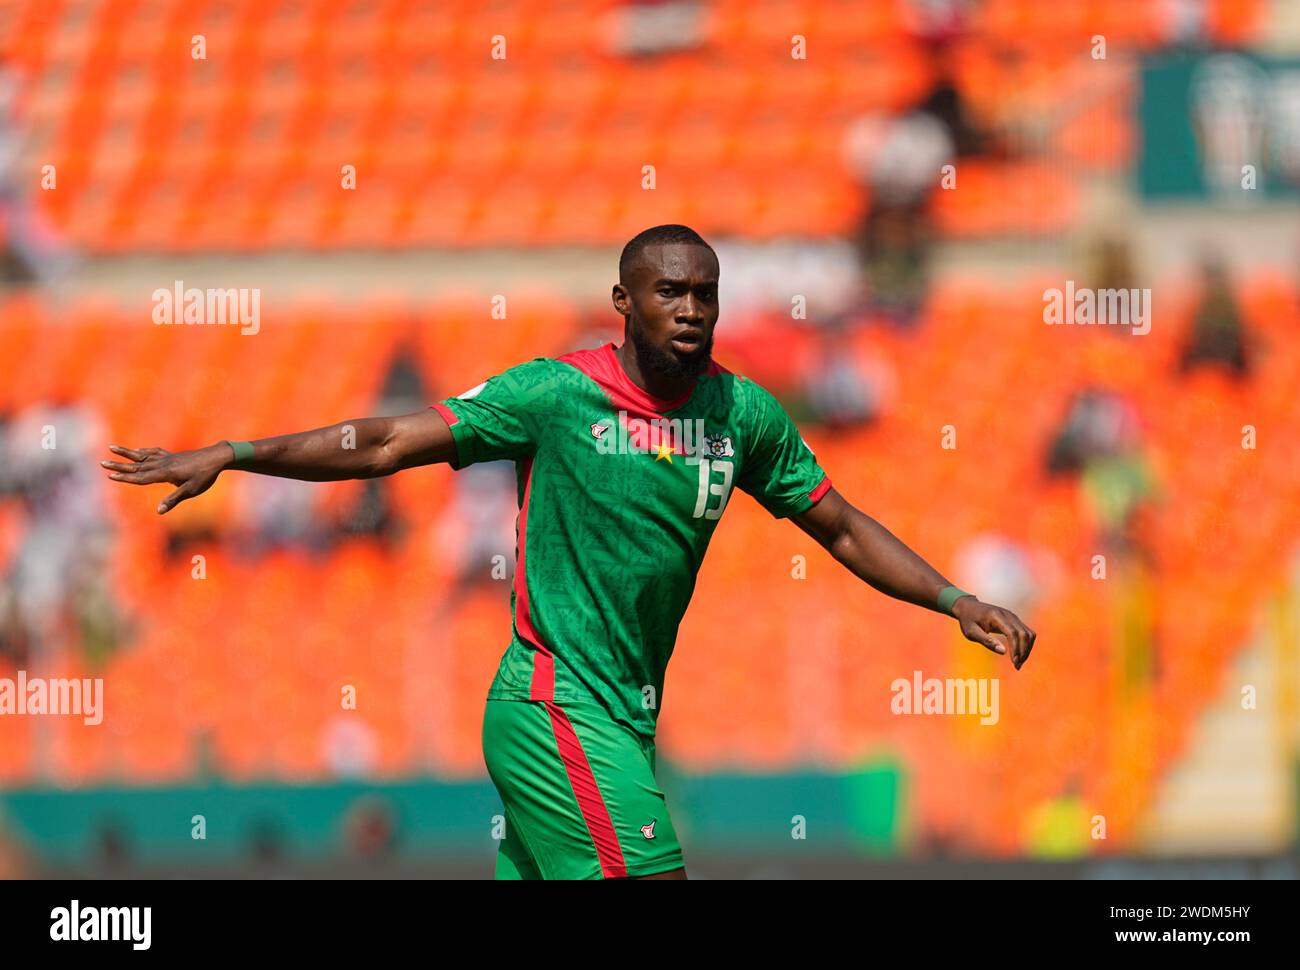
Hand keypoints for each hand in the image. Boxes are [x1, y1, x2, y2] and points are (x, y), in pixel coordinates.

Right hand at [101, 443, 231, 513]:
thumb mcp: (191, 490)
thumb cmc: (205, 476)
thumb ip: (174, 500)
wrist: (217, 457)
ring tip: (112, 447)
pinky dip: (142, 451)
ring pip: (142, 455)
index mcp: (165, 473)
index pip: (141, 477)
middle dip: (118, 464)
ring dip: (126, 453)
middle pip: (136, 465)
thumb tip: (159, 511)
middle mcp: (162, 463)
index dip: (125, 478)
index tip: (109, 475)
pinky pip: (153, 452)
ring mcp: (166, 457)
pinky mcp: (172, 455)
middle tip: (101, 462)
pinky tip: (138, 451)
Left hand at [951, 596, 1036, 669]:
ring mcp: (1013, 616)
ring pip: (1029, 633)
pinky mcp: (1015, 620)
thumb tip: (1003, 652)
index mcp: (996, 616)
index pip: (1012, 632)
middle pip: (1024, 634)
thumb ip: (986, 641)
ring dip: (1027, 649)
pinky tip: (1020, 655)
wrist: (968, 607)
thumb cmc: (968, 621)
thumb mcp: (971, 632)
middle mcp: (1008, 615)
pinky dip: (1026, 644)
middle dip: (1023, 651)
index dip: (1016, 648)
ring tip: (1019, 663)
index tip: (1014, 662)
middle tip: (1017, 666)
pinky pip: (1027, 632)